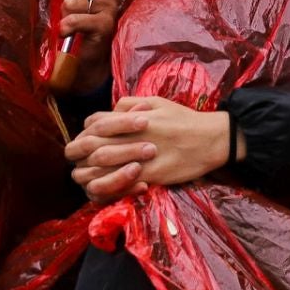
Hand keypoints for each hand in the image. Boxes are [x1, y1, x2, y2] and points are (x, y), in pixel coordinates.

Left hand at [56, 0, 118, 94]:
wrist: (83, 59)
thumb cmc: (79, 23)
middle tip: (70, 9)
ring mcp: (110, 10)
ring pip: (72, 1)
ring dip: (64, 14)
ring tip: (70, 22)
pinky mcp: (104, 27)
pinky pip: (74, 19)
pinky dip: (65, 28)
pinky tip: (69, 33)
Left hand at [64, 96, 240, 202]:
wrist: (211, 138)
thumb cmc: (183, 119)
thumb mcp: (155, 101)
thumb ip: (128, 103)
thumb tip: (109, 111)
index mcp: (128, 117)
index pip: (92, 124)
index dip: (85, 134)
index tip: (87, 142)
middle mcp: (128, 136)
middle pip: (87, 147)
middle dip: (79, 156)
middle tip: (82, 163)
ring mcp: (137, 157)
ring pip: (98, 169)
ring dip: (90, 175)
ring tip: (92, 177)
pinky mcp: (149, 176)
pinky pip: (119, 186)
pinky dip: (111, 188)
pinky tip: (112, 187)